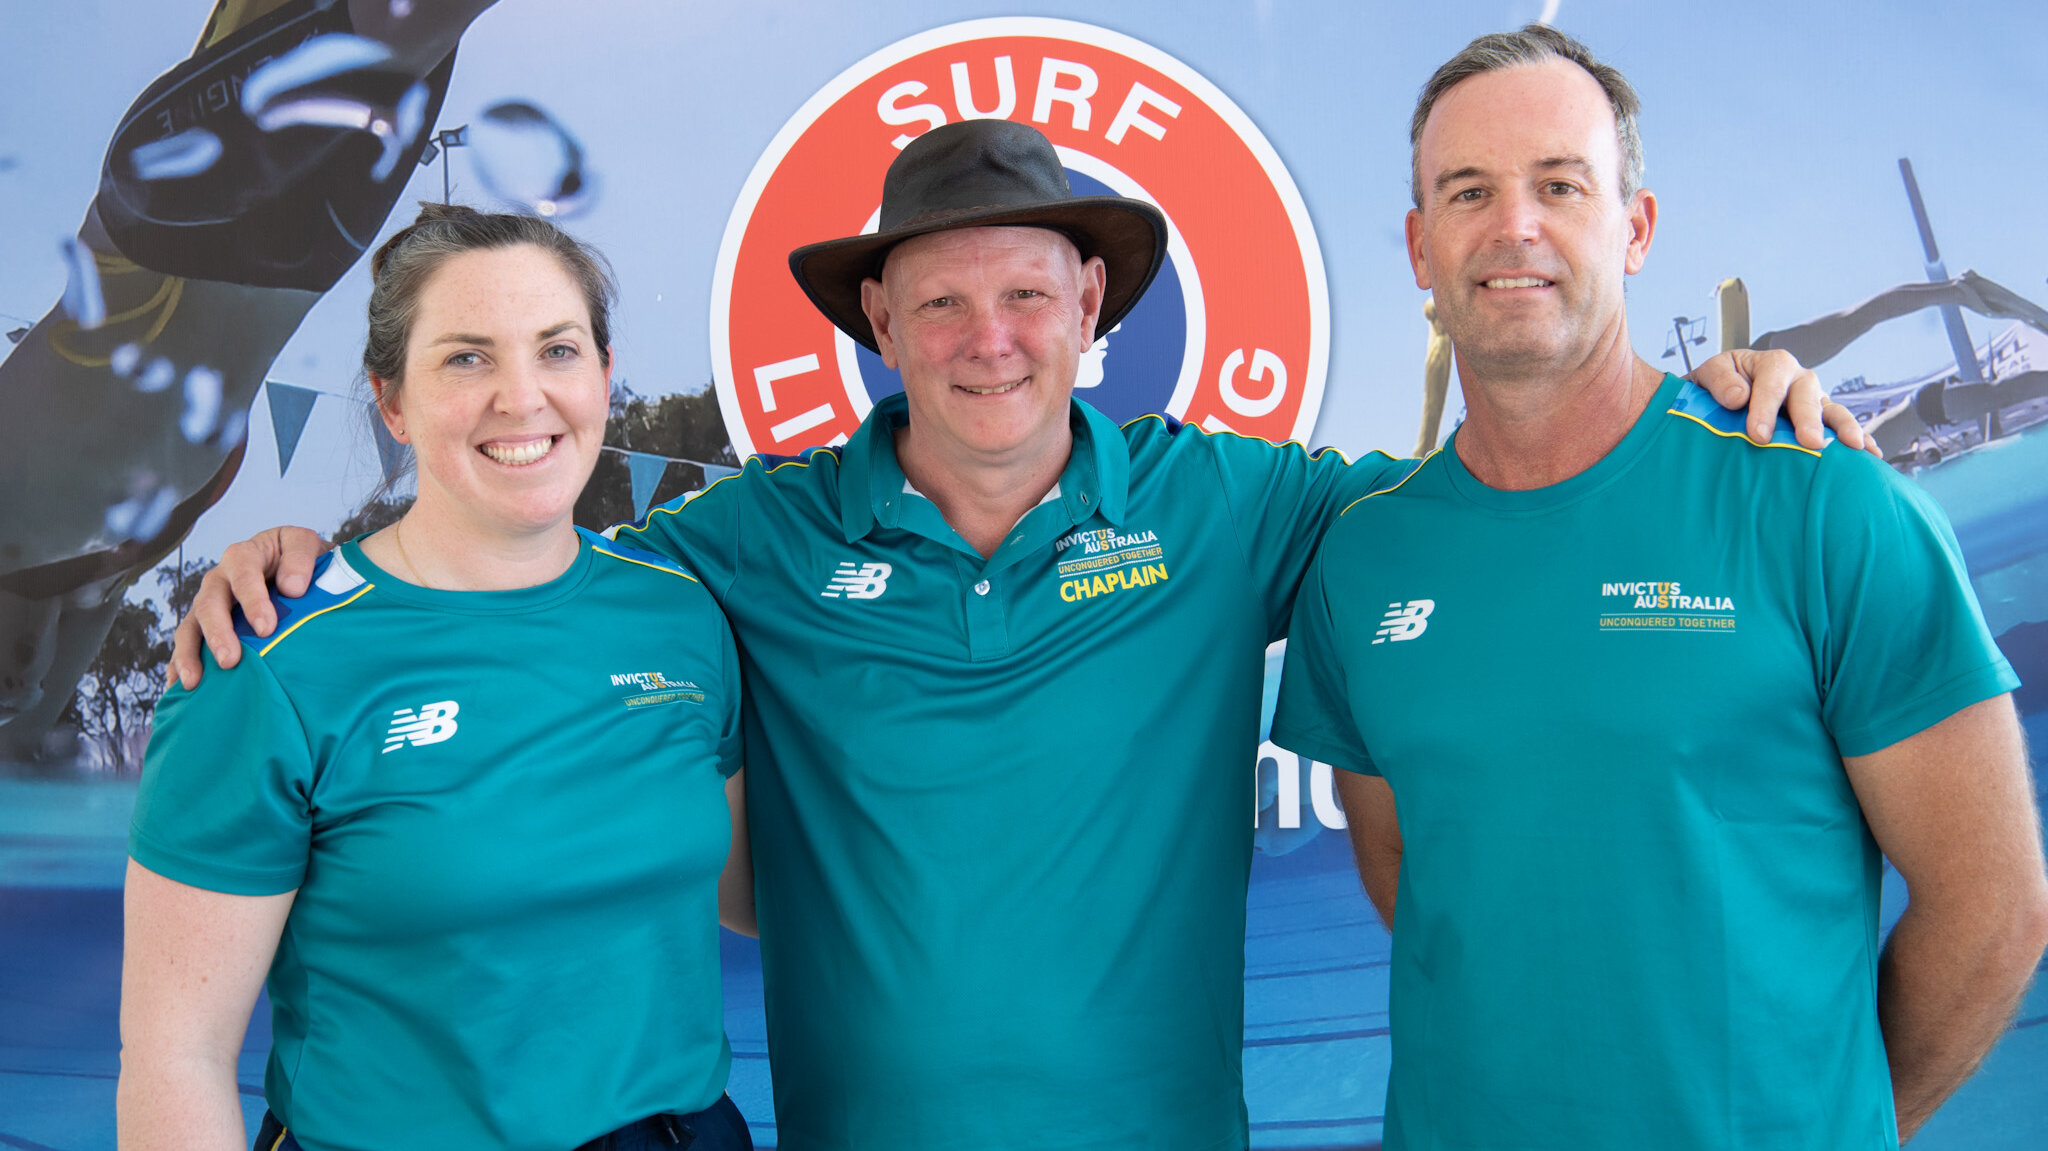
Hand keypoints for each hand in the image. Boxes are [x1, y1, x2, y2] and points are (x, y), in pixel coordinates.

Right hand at [168, 527, 330, 688]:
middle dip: (217, 633)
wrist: (298, 571)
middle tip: (230, 660)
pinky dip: (179, 666)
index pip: (242, 571)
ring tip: (194, 682)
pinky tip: (179, 688)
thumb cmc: (302, 560)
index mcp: (245, 556)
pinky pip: (186, 646)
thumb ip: (301, 558)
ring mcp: (208, 604)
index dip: (252, 599)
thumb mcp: (305, 545)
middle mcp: (220, 579)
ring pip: (189, 627)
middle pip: (209, 603)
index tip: (266, 628)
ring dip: (190, 654)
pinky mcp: (203, 626)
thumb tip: (292, 588)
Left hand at [1689, 348, 1882, 456]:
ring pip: (1833, 410)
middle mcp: (1799, 379)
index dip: (1765, 408)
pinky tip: (1872, 455)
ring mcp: (1815, 401)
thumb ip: (1719, 380)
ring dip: (1845, 428)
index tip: (1759, 435)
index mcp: (1772, 364)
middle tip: (1809, 442)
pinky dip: (1860, 440)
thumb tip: (1738, 396)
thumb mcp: (1709, 375)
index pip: (1771, 383)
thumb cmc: (1715, 388)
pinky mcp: (1822, 422)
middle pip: (1808, 395)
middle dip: (1809, 419)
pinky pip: (1843, 429)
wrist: (1718, 400)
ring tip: (1854, 447)